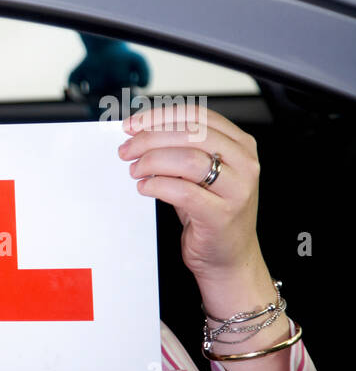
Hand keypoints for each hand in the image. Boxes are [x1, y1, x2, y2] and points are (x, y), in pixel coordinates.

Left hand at [119, 105, 264, 282]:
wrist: (228, 255)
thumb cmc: (211, 211)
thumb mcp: (199, 174)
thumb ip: (178, 150)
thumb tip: (138, 132)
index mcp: (240, 144)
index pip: (197, 115)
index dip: (160, 116)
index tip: (133, 124)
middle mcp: (244, 163)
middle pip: (191, 134)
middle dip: (150, 139)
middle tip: (127, 150)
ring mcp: (237, 189)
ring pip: (188, 160)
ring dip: (152, 162)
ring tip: (135, 171)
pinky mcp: (222, 214)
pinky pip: (183, 192)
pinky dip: (157, 186)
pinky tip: (145, 188)